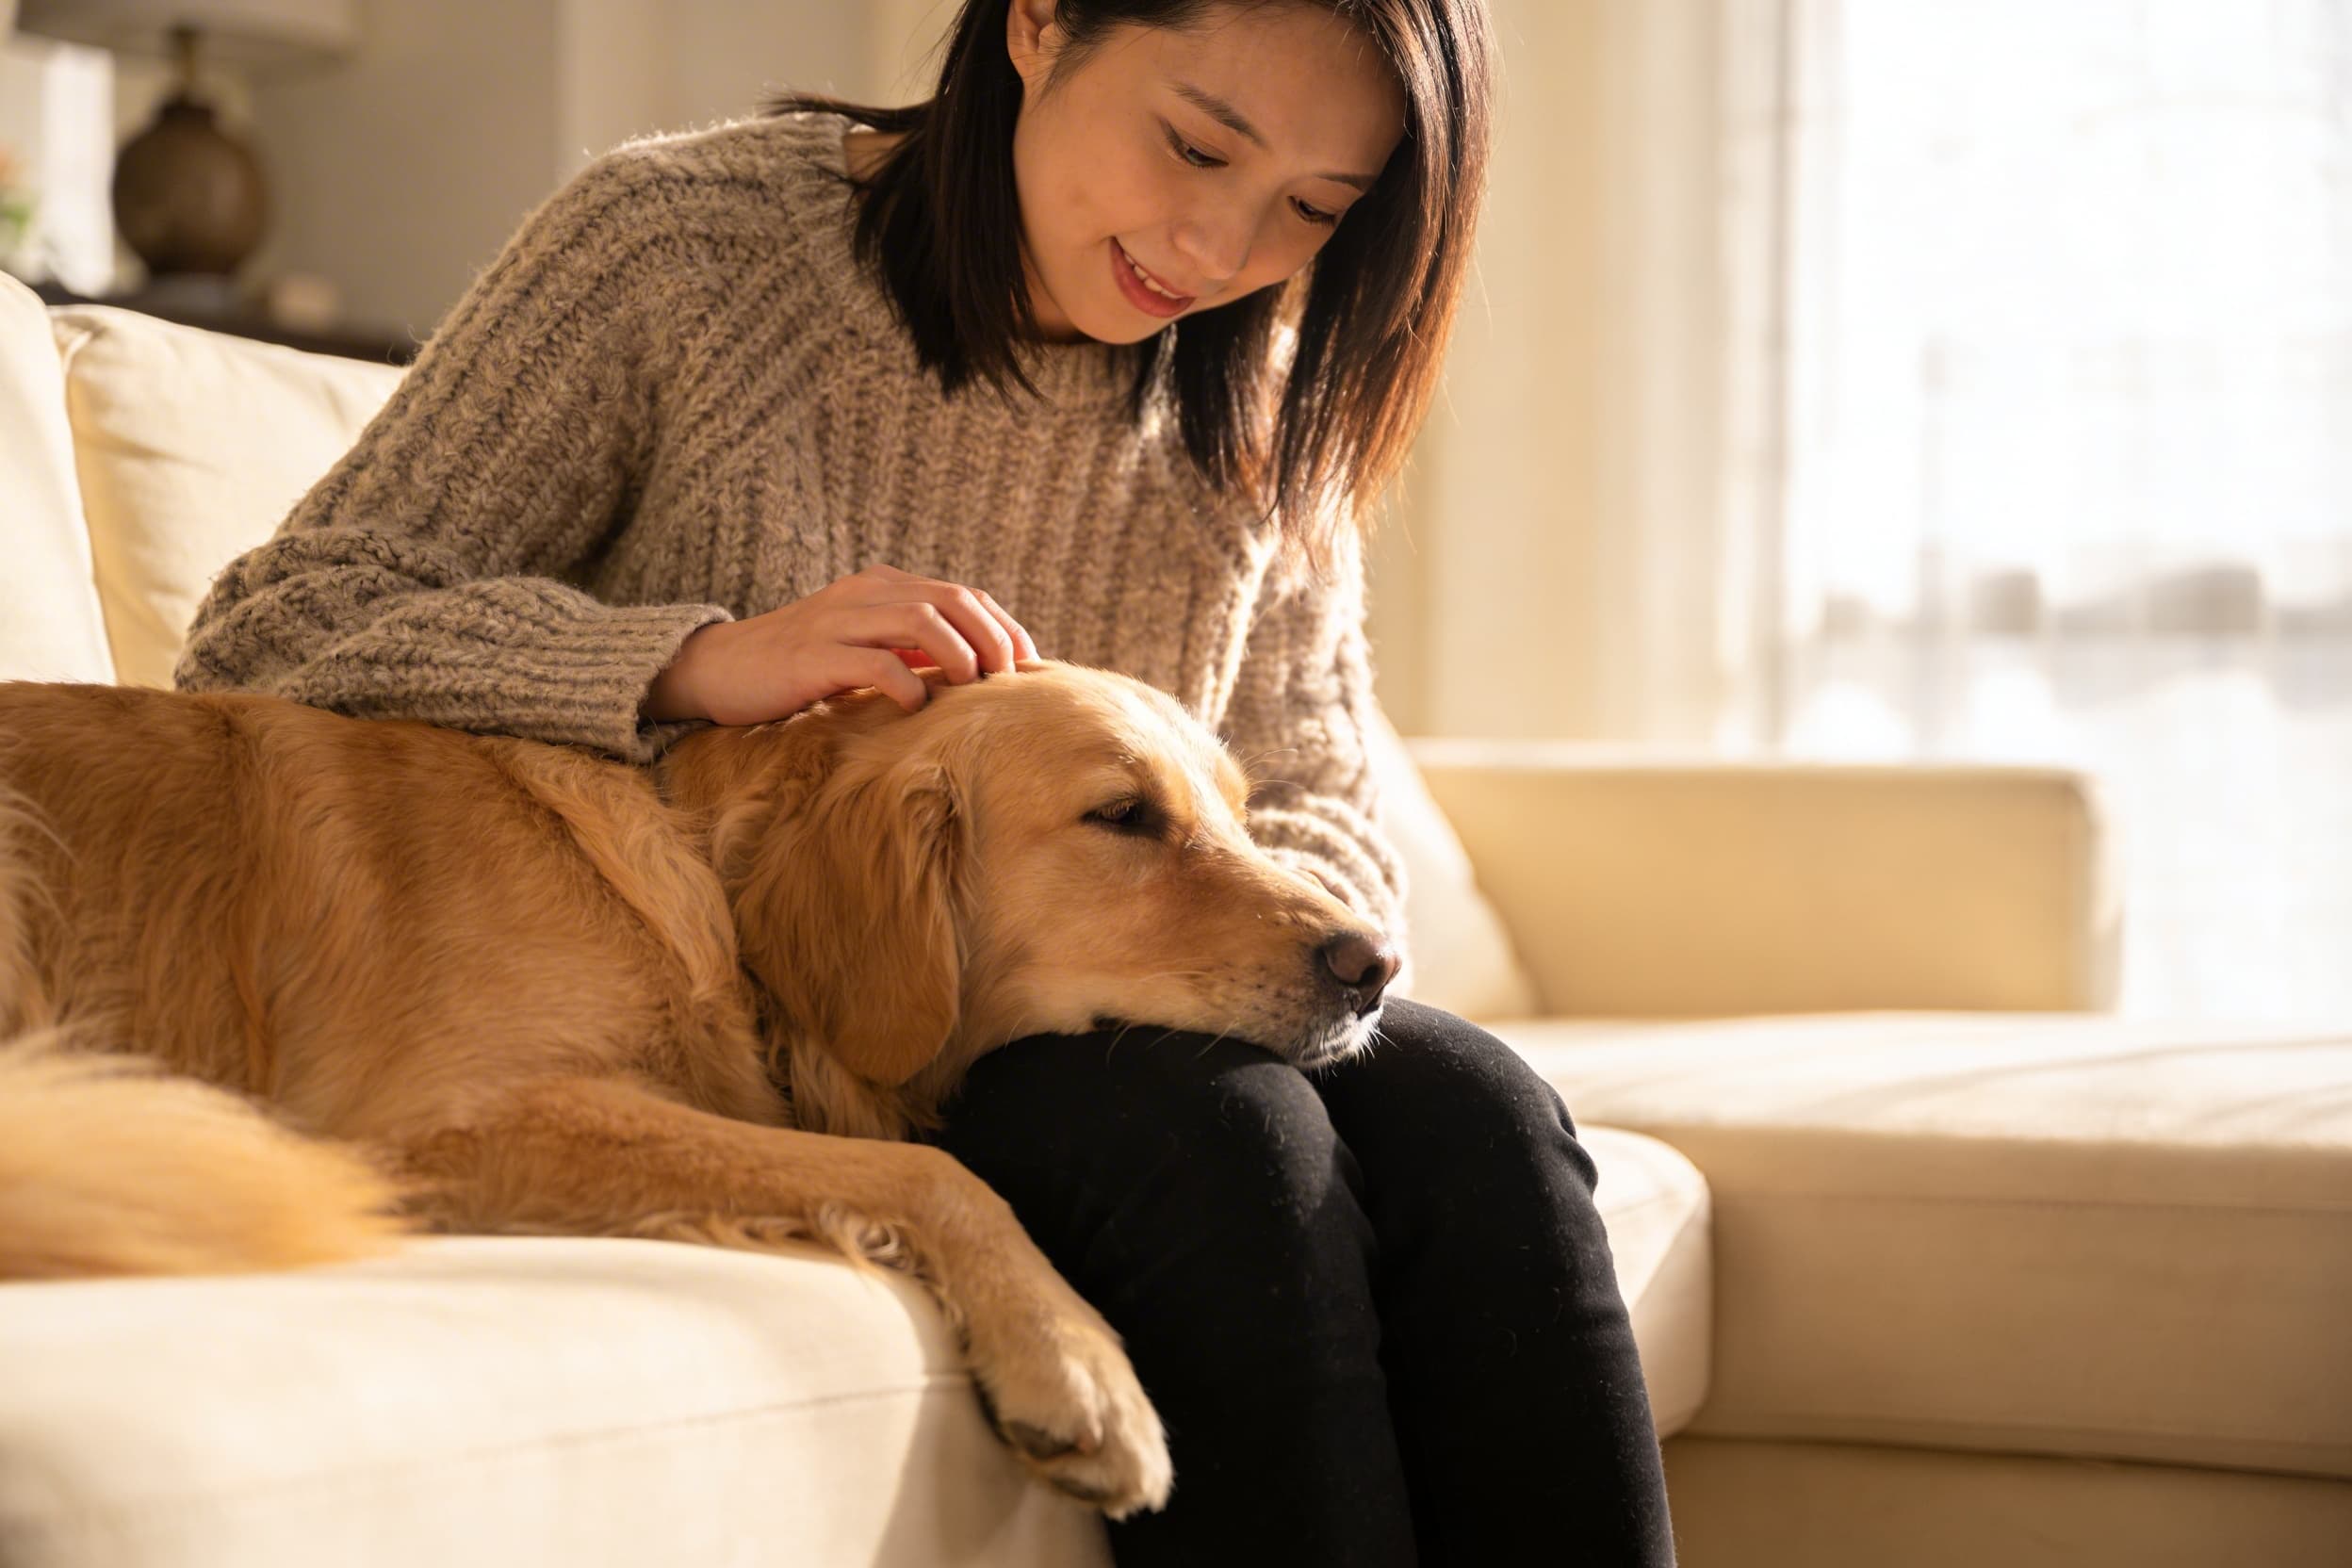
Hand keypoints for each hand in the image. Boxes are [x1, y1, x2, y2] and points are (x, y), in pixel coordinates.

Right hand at [643, 564, 1039, 723]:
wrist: (720, 670)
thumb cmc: (801, 667)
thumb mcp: (866, 648)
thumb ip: (914, 649)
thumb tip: (979, 670)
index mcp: (883, 587)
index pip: (962, 594)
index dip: (1003, 626)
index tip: (1028, 665)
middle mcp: (864, 593)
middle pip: (951, 599)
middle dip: (992, 638)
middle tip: (1010, 679)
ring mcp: (837, 621)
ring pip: (920, 619)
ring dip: (958, 654)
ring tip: (971, 687)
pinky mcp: (813, 656)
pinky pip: (874, 661)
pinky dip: (907, 683)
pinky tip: (917, 705)